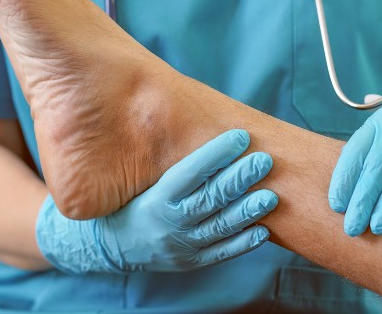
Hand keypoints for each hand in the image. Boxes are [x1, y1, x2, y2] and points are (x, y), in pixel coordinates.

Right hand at [36, 129, 277, 272]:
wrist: (110, 247)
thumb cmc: (132, 200)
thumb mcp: (139, 178)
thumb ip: (168, 160)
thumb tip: (196, 119)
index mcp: (155, 197)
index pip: (190, 172)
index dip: (216, 154)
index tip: (240, 136)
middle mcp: (168, 222)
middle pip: (209, 199)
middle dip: (238, 179)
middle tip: (264, 161)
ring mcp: (180, 245)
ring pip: (219, 227)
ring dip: (247, 211)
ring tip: (271, 196)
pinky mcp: (190, 262)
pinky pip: (219, 253)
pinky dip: (242, 243)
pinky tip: (263, 230)